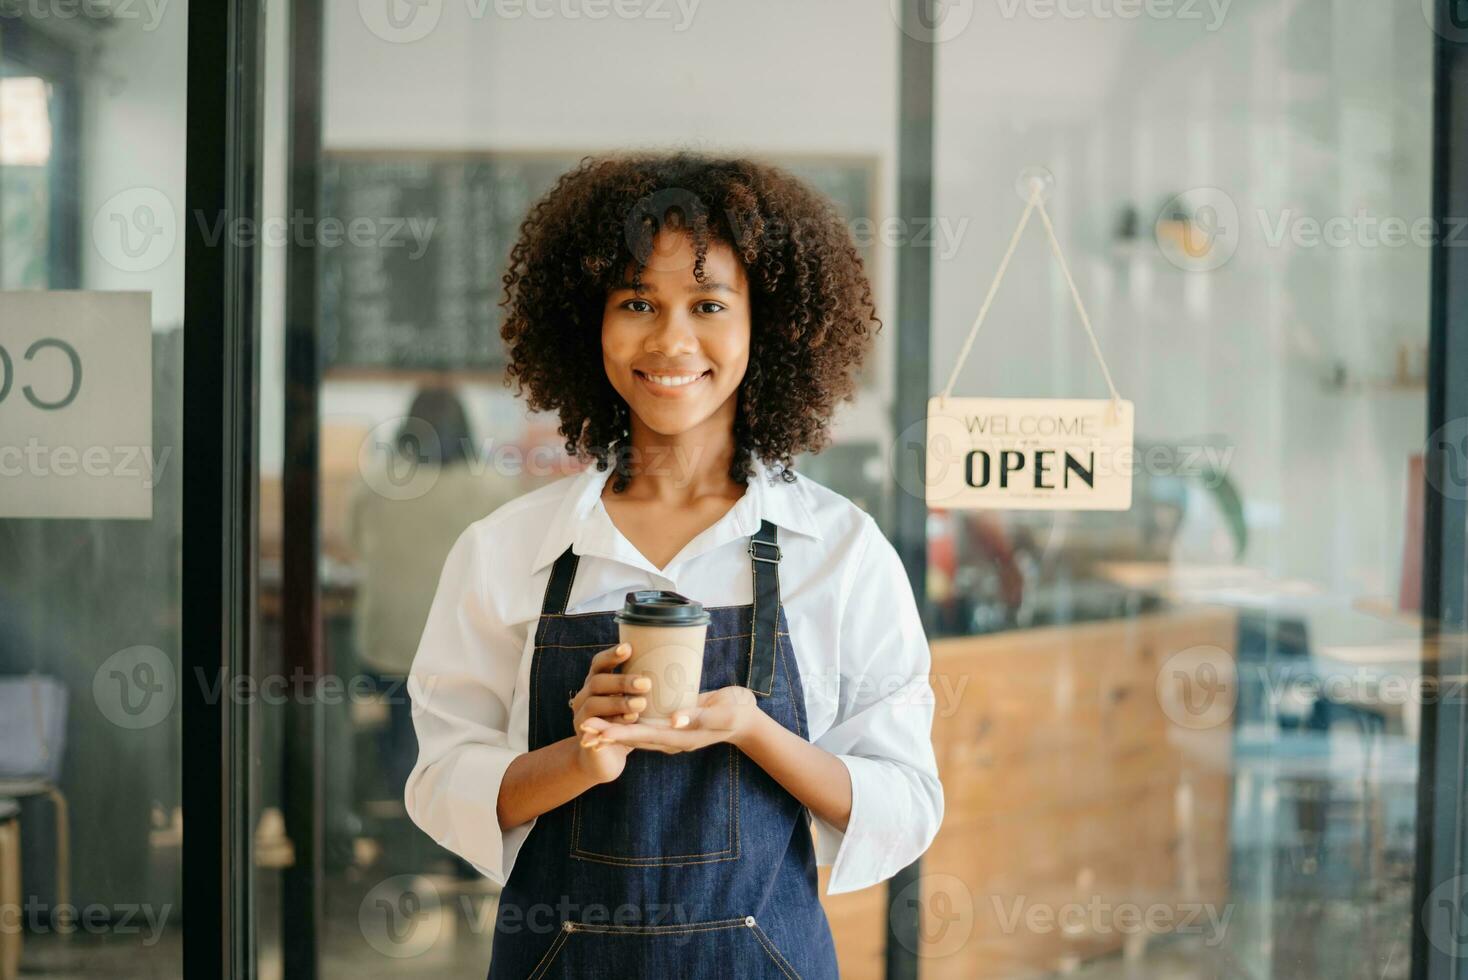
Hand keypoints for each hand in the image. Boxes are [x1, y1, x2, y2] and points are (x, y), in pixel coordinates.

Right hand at [571, 642, 651, 782]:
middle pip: (597, 681)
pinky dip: (615, 723)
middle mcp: (585, 695)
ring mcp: (581, 716)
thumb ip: (644, 684)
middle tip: (646, 683)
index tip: (629, 648)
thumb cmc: (624, 722)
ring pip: (595, 703)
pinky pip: (596, 727)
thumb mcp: (632, 700)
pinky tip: (631, 720)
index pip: (600, 663)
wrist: (603, 757)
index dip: (612, 655)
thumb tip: (677, 661)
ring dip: (618, 702)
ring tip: (641, 704)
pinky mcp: (585, 736)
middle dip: (621, 681)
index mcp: (597, 682)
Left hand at [579, 686, 765, 754]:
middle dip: (608, 734)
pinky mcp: (672, 724)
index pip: (644, 736)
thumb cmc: (737, 713)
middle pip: (634, 737)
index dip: (620, 734)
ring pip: (637, 733)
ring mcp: (671, 732)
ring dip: (613, 730)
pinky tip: (613, 716)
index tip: (598, 733)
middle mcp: (672, 738)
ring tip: (589, 727)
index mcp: (681, 737)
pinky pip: (645, 726)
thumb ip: (700, 716)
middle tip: (584, 731)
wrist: (746, 718)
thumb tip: (675, 720)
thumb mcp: (723, 713)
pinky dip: (627, 723)